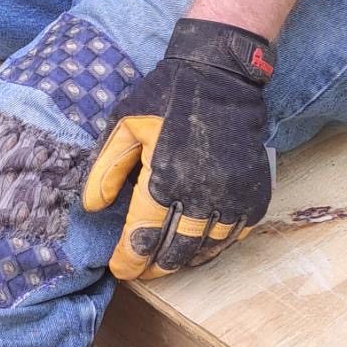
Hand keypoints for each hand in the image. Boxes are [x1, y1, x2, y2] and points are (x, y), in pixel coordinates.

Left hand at [82, 17, 273, 281]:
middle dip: (154, 267)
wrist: (222, 75)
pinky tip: (198, 247)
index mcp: (164, 177)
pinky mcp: (255, 193)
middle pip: (175, 249)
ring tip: (167, 262)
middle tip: (140, 271)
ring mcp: (233, 195)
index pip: (143, 235)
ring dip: (184, 260)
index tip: (119, 269)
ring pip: (206, 247)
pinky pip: (235, 234)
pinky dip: (215, 247)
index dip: (129, 259)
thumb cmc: (167, 97)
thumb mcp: (125, 124)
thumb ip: (105, 168)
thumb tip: (91, 208)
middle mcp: (201, 192)